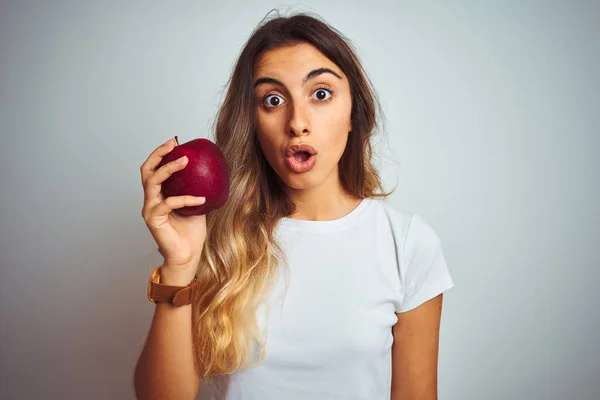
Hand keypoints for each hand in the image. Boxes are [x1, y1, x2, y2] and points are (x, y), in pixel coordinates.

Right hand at [140, 138, 206, 271]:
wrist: (188, 255)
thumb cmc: (191, 232)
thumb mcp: (196, 204)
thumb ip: (196, 188)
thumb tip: (211, 171)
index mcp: (158, 195)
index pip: (153, 169)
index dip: (160, 154)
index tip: (174, 142)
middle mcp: (150, 200)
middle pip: (147, 171)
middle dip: (158, 155)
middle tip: (173, 145)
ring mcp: (150, 209)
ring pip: (153, 182)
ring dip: (169, 169)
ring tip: (185, 162)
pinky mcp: (154, 220)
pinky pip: (169, 203)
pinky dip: (186, 198)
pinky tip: (201, 198)